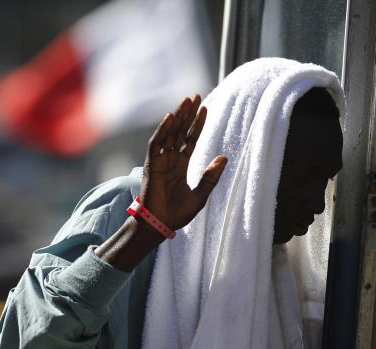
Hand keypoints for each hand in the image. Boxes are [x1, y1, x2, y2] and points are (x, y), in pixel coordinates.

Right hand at [139, 95, 227, 230]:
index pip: (190, 139)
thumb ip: (211, 176)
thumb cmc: (178, 213)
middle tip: (196, 96)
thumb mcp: (201, 194)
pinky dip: (163, 130)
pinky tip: (171, 117)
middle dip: (188, 114)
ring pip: (169, 133)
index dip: (197, 124)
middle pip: (180, 131)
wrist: (162, 224)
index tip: (205, 108)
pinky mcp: (151, 164)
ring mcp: (160, 160)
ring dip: (178, 116)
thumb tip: (224, 157)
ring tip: (187, 101)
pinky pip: (157, 143)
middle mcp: (170, 159)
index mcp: (180, 165)